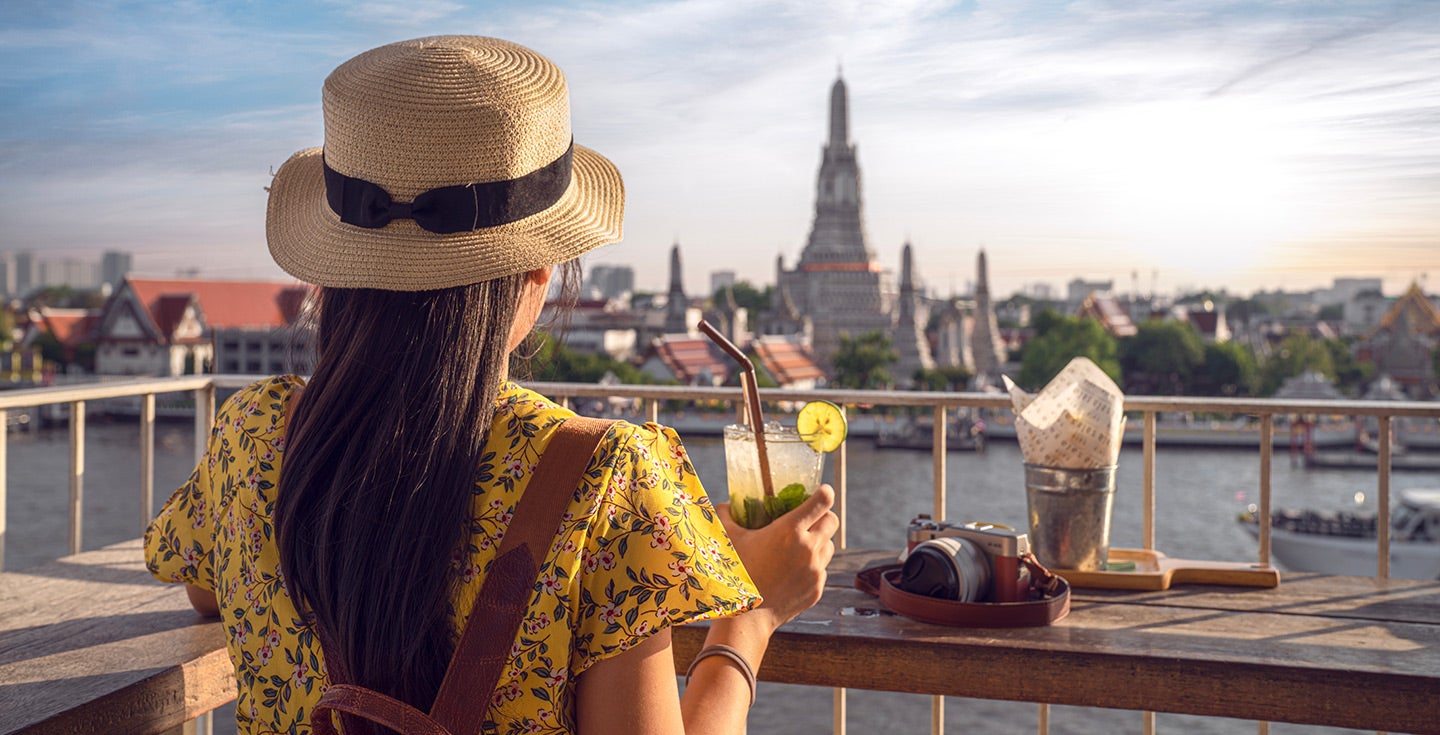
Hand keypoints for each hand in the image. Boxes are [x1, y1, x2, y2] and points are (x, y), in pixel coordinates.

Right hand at [717, 484, 837, 632]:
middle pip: (832, 521)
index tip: (822, 491)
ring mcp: (815, 571)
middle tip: (810, 519)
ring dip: (820, 541)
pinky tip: (793, 570)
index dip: (824, 493)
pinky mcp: (817, 589)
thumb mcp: (728, 540)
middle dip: (823, 516)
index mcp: (789, 531)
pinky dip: (813, 566)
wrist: (745, 618)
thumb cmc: (734, 574)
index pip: (822, 502)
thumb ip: (726, 515)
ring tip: (801, 546)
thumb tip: (724, 504)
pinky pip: (822, 569)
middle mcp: (808, 549)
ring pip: (830, 546)